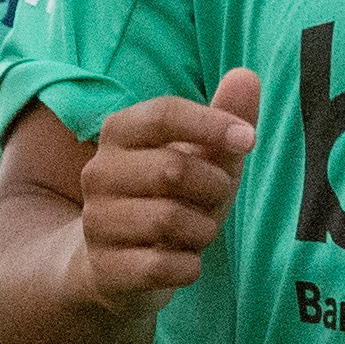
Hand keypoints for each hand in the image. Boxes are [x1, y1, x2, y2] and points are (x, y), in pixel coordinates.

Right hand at [79, 69, 262, 311]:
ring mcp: (96, 221)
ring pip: (170, 220)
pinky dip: (189, 266)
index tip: (248, 139)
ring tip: (198, 231)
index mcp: (119, 133)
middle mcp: (98, 172)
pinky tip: (184, 262)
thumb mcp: (204, 157)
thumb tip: (247, 75)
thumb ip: (225, 116)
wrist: (119, 265)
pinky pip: (164, 265)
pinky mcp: (104, 268)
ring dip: (203, 230)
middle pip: (173, 169)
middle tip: (216, 199)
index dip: (212, 124)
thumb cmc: (172, 199)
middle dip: (214, 188)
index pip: (163, 113)